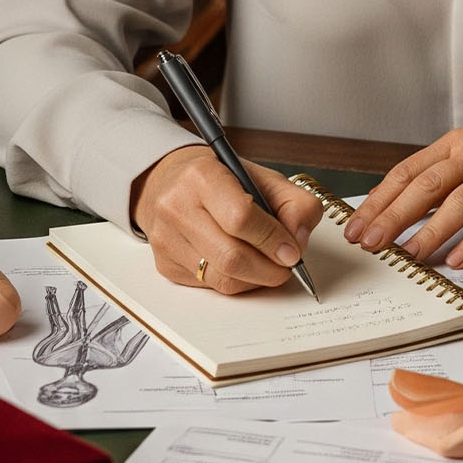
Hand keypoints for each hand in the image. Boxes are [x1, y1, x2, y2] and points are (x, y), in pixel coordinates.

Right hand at [130, 145, 322, 293]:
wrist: (173, 182)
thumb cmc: (224, 181)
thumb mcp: (265, 178)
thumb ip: (295, 204)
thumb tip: (298, 242)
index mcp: (202, 176)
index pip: (240, 218)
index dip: (272, 239)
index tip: (292, 251)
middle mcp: (176, 206)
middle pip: (231, 257)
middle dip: (269, 269)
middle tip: (286, 265)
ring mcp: (165, 238)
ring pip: (222, 279)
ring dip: (255, 279)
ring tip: (267, 265)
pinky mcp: (165, 263)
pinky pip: (210, 286)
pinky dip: (236, 281)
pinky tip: (241, 265)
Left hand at [342, 113, 462, 271]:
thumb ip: (438, 176)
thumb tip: (387, 203)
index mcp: (457, 143)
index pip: (408, 171)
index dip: (379, 200)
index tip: (356, 226)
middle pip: (427, 186)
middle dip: (394, 216)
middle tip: (371, 243)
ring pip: (461, 201)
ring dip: (430, 232)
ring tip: (409, 256)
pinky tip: (459, 259)